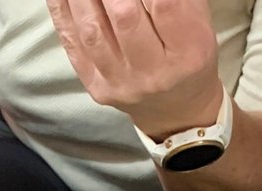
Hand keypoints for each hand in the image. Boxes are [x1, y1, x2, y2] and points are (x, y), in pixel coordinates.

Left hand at [46, 0, 225, 140]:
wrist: (176, 110)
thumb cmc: (187, 53)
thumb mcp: (199, 22)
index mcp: (189, 52)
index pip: (165, 5)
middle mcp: (155, 73)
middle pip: (125, 17)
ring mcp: (122, 83)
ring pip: (93, 32)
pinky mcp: (98, 88)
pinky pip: (74, 47)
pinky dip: (62, 14)